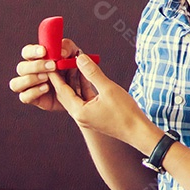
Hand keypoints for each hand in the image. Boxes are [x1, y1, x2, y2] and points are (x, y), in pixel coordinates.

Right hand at [10, 37, 94, 112]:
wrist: (81, 89)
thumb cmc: (75, 68)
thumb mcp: (74, 54)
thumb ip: (68, 48)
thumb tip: (61, 52)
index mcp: (37, 58)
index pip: (27, 52)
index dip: (32, 51)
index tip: (44, 51)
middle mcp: (30, 71)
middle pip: (21, 67)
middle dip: (35, 66)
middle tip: (52, 66)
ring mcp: (29, 86)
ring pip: (16, 83)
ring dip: (30, 79)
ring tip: (46, 78)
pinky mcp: (33, 98)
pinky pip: (24, 97)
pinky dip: (33, 92)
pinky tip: (46, 88)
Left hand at [46, 51, 161, 153]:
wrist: (138, 131)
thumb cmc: (125, 112)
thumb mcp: (108, 89)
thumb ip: (92, 73)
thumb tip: (80, 58)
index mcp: (79, 111)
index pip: (61, 90)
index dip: (56, 75)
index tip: (51, 62)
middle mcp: (79, 115)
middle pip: (65, 94)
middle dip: (63, 77)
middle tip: (60, 61)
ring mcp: (87, 116)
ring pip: (75, 96)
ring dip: (74, 81)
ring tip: (73, 64)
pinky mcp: (95, 115)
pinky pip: (84, 99)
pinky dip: (84, 87)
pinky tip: (87, 76)